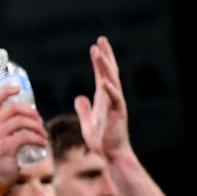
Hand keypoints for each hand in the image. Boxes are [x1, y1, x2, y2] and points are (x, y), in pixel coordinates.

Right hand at [0, 85, 46, 184]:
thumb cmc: (1, 158)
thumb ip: (8, 126)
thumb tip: (31, 115)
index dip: (6, 90)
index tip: (19, 89)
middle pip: (14, 108)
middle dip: (31, 112)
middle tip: (40, 121)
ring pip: (22, 121)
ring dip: (38, 127)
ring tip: (43, 135)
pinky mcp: (6, 147)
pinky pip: (26, 137)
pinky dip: (38, 139)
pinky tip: (43, 144)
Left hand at [74, 36, 133, 162]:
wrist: (111, 155)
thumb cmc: (102, 140)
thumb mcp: (88, 122)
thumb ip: (84, 109)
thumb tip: (79, 97)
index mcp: (104, 98)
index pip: (102, 74)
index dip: (99, 60)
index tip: (96, 45)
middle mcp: (111, 98)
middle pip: (109, 72)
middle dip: (105, 56)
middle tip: (100, 40)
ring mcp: (116, 105)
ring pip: (112, 81)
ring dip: (105, 67)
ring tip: (99, 53)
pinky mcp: (118, 114)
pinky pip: (114, 99)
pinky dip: (109, 89)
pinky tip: (103, 80)